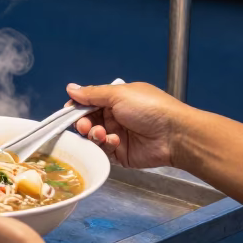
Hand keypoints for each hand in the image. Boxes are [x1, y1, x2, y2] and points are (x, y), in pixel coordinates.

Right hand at [67, 81, 193, 168]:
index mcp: (116, 99)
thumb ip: (92, 94)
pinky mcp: (121, 154)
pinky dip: (105, 145)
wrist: (174, 134)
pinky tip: (114, 141)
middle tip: (83, 125)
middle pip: (88, 121)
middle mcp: (116, 117)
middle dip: (83, 123)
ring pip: (93, 137)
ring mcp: (118, 135)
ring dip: (94, 134)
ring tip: (101, 134)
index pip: (89, 102)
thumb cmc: (150, 108)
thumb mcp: (119, 94)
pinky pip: (103, 151)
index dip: (77, 107)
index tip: (68, 112)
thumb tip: (71, 88)